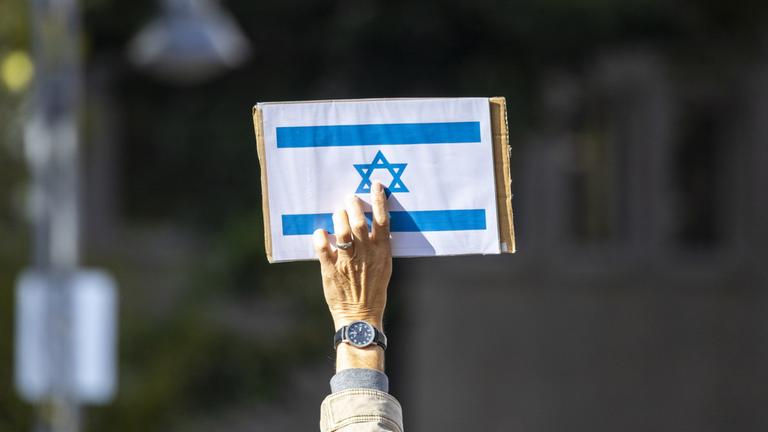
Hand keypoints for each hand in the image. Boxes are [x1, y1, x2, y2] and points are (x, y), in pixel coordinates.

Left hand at [313, 181, 391, 331]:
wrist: (360, 316)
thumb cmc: (373, 290)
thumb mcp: (384, 267)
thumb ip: (378, 246)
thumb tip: (370, 224)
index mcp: (382, 253)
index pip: (382, 221)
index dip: (379, 201)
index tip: (375, 186)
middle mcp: (365, 255)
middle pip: (359, 222)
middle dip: (353, 205)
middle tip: (349, 198)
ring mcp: (347, 262)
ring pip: (342, 232)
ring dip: (338, 218)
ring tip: (338, 213)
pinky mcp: (330, 270)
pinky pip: (323, 248)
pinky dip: (320, 237)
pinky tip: (320, 233)